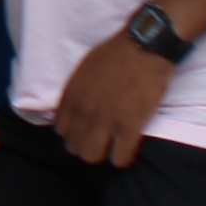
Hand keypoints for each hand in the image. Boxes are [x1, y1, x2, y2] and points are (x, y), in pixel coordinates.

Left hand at [53, 33, 172, 167]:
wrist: (144, 46)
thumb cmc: (116, 53)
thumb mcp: (84, 70)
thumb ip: (76, 91)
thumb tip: (75, 107)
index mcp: (71, 96)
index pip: (60, 130)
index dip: (74, 133)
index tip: (86, 130)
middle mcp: (82, 111)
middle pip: (73, 147)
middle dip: (86, 147)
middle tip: (100, 142)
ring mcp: (104, 121)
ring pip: (91, 157)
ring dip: (102, 155)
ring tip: (112, 147)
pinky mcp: (128, 127)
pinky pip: (119, 158)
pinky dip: (122, 158)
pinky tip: (127, 150)